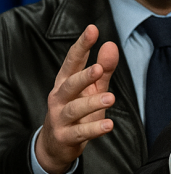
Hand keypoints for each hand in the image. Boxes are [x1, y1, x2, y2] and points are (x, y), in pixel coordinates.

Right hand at [35, 24, 117, 173]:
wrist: (56, 145)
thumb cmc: (77, 111)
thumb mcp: (92, 88)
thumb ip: (105, 69)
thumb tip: (111, 44)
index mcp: (65, 82)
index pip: (73, 60)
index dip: (82, 45)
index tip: (92, 29)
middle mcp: (59, 98)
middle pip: (70, 84)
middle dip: (84, 76)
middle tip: (99, 69)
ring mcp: (60, 118)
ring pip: (75, 109)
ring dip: (92, 103)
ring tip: (111, 98)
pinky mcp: (65, 136)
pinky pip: (80, 132)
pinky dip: (94, 129)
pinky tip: (108, 125)